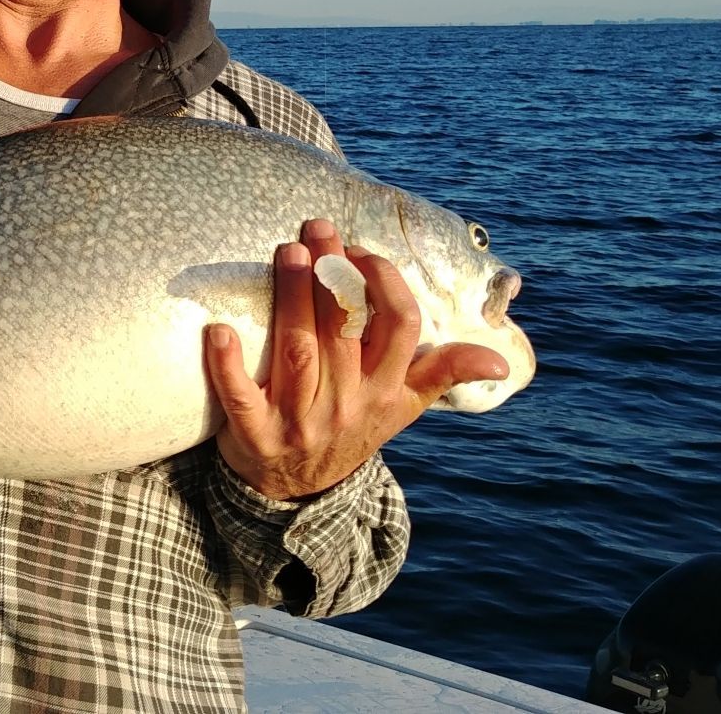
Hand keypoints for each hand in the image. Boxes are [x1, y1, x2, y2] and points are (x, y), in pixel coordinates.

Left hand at [204, 218, 506, 500]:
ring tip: (286, 251)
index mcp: (384, 390)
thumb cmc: (351, 428)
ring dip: (290, 299)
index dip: (383, 283)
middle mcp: (346, 404)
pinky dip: (227, 363)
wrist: (296, 492)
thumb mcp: (401, 407)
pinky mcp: (254, 434)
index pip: (399, 327)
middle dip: (330, 273)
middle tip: (316, 228)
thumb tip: (501, 359)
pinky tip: (218, 329)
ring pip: (297, 351)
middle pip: (342, 330)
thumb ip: (442, 372)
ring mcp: (299, 421)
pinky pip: (239, 395)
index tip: (360, 249)